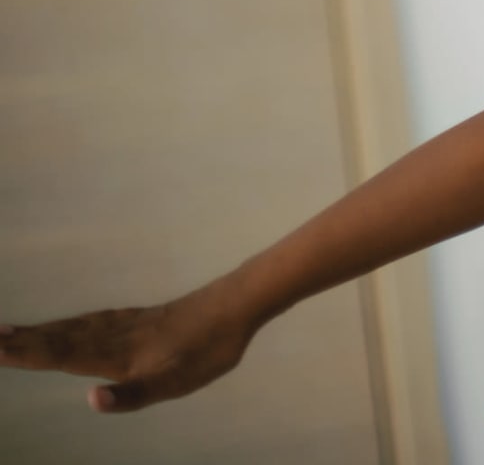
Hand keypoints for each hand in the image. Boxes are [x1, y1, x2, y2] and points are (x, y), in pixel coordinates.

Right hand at [0, 281, 257, 412]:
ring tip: (10, 332)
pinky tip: (70, 326)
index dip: (24, 353)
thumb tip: (90, 401)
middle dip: (21, 341)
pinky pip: (93, 322)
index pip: (60, 354)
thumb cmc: (208, 349)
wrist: (237, 306)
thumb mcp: (175, 382)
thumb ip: (132, 394)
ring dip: (40, 332)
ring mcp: (127, 325)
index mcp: (115, 354)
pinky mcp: (141, 319)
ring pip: (74, 328)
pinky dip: (69, 325)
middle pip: (59, 339)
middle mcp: (114, 336)